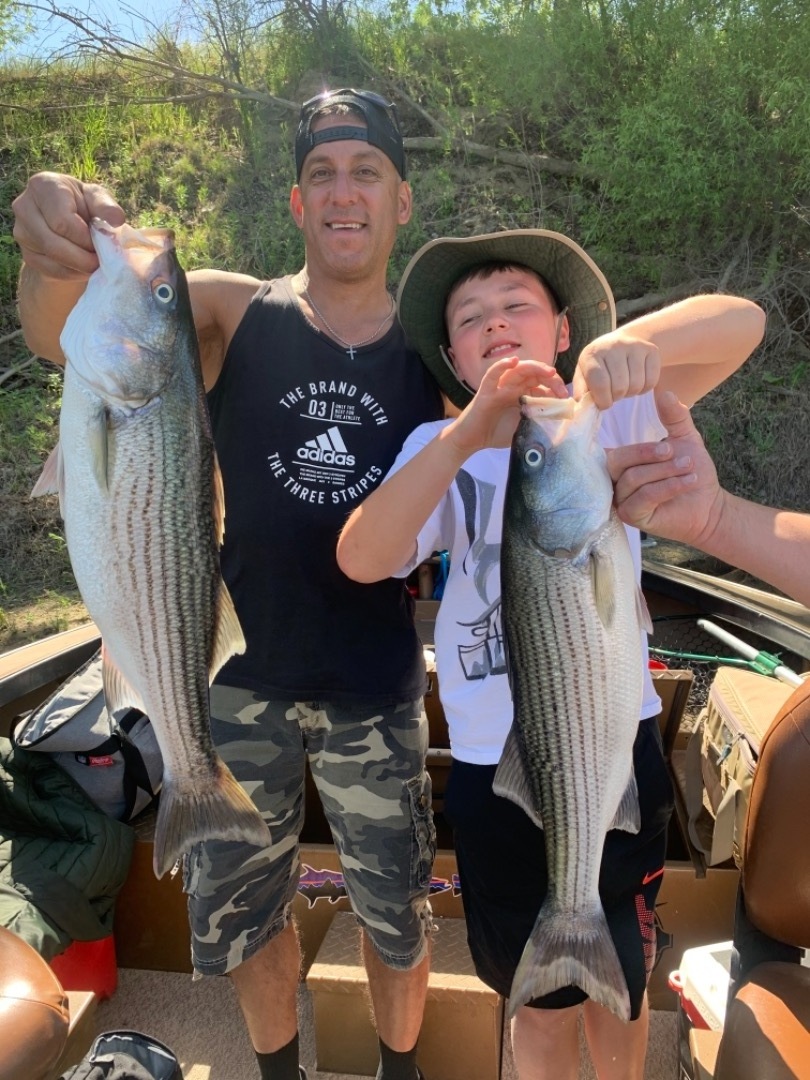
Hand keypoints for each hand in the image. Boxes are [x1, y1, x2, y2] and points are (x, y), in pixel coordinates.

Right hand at [12, 171, 124, 279]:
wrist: (68, 223)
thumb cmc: (84, 206)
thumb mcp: (97, 199)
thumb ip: (106, 206)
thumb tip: (116, 220)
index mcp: (43, 185)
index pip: (62, 221)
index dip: (85, 237)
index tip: (101, 241)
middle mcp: (24, 207)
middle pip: (55, 244)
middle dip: (84, 256)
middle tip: (101, 258)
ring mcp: (22, 232)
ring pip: (54, 260)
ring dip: (81, 266)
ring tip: (95, 261)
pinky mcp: (27, 254)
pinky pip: (52, 271)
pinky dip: (74, 273)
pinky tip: (83, 267)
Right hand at [449, 356, 567, 454]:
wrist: (473, 440)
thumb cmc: (497, 432)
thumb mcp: (525, 426)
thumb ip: (540, 419)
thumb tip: (560, 415)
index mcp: (524, 393)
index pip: (543, 383)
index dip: (556, 387)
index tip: (566, 398)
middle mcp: (513, 386)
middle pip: (534, 373)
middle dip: (551, 379)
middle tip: (562, 390)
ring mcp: (500, 387)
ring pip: (518, 370)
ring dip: (535, 368)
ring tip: (549, 372)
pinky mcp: (486, 391)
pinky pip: (493, 375)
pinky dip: (502, 366)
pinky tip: (513, 361)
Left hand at [572, 334, 660, 409]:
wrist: (623, 342)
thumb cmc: (600, 364)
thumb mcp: (584, 374)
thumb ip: (581, 390)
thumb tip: (582, 405)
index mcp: (592, 353)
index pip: (599, 383)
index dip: (603, 400)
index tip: (603, 403)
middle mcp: (613, 346)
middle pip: (619, 386)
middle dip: (617, 397)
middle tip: (614, 392)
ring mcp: (634, 346)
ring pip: (636, 385)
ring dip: (630, 393)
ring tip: (624, 386)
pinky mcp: (651, 350)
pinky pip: (651, 381)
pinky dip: (644, 389)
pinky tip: (636, 381)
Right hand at [606, 390, 724, 543]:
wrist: (710, 504)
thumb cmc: (692, 472)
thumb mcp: (684, 439)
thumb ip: (673, 416)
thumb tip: (664, 392)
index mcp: (620, 463)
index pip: (608, 450)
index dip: (627, 445)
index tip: (661, 445)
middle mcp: (614, 482)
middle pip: (616, 462)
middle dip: (646, 453)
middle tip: (672, 451)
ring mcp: (621, 501)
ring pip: (633, 479)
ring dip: (664, 471)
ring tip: (688, 467)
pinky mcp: (632, 517)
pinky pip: (644, 497)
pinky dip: (668, 486)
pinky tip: (688, 481)